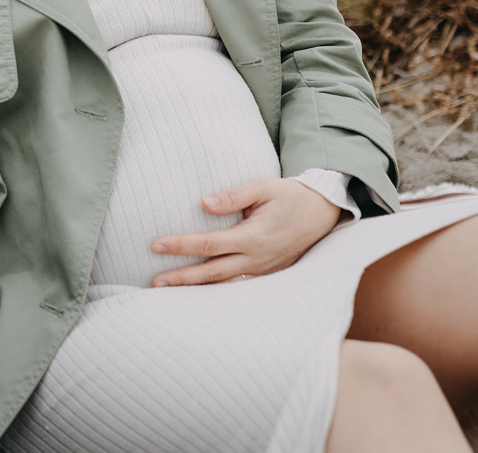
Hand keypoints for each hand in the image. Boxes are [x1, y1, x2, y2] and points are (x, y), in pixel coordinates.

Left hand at [148, 177, 339, 287]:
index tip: (156, 245)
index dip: (182, 245)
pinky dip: (215, 287)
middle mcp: (256, 258)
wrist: (323, 213)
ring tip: (168, 291)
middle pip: (212, 273)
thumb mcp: (263, 187)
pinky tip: (197, 289)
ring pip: (224, 283)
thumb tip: (204, 204)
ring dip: (196, 287)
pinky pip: (236, 283)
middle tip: (154, 283)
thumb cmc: (289, 196)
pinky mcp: (266, 272)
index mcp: (253, 237)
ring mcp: (262, 269)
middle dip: (181, 278)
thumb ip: (233, 196)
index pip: (209, 244)